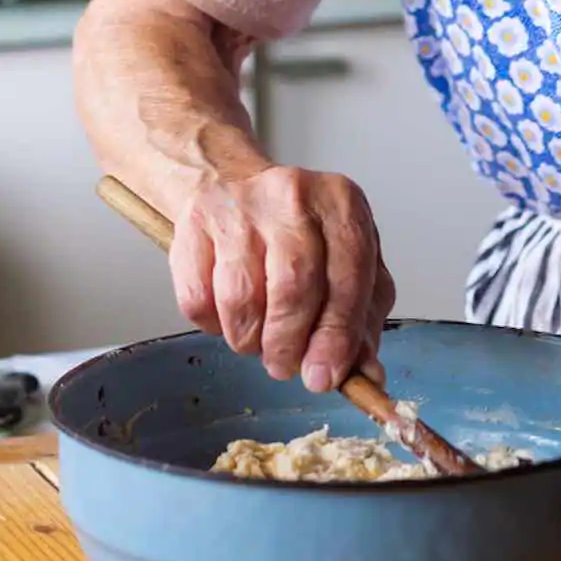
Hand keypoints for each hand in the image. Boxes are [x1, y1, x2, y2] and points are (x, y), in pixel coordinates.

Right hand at [170, 165, 395, 392]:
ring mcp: (239, 207)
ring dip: (249, 338)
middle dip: (288, 343)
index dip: (336, 337)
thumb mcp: (345, 264)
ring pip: (240, 297)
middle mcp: (292, 197)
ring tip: (257, 339)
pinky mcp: (193, 222)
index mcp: (342, 205)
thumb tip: (367, 376)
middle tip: (285, 365)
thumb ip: (361, 321)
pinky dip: (213, 324)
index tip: (325, 376)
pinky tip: (228, 315)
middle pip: (292, 287)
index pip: (348, 278)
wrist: (231, 184)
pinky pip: (198, 297)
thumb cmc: (298, 233)